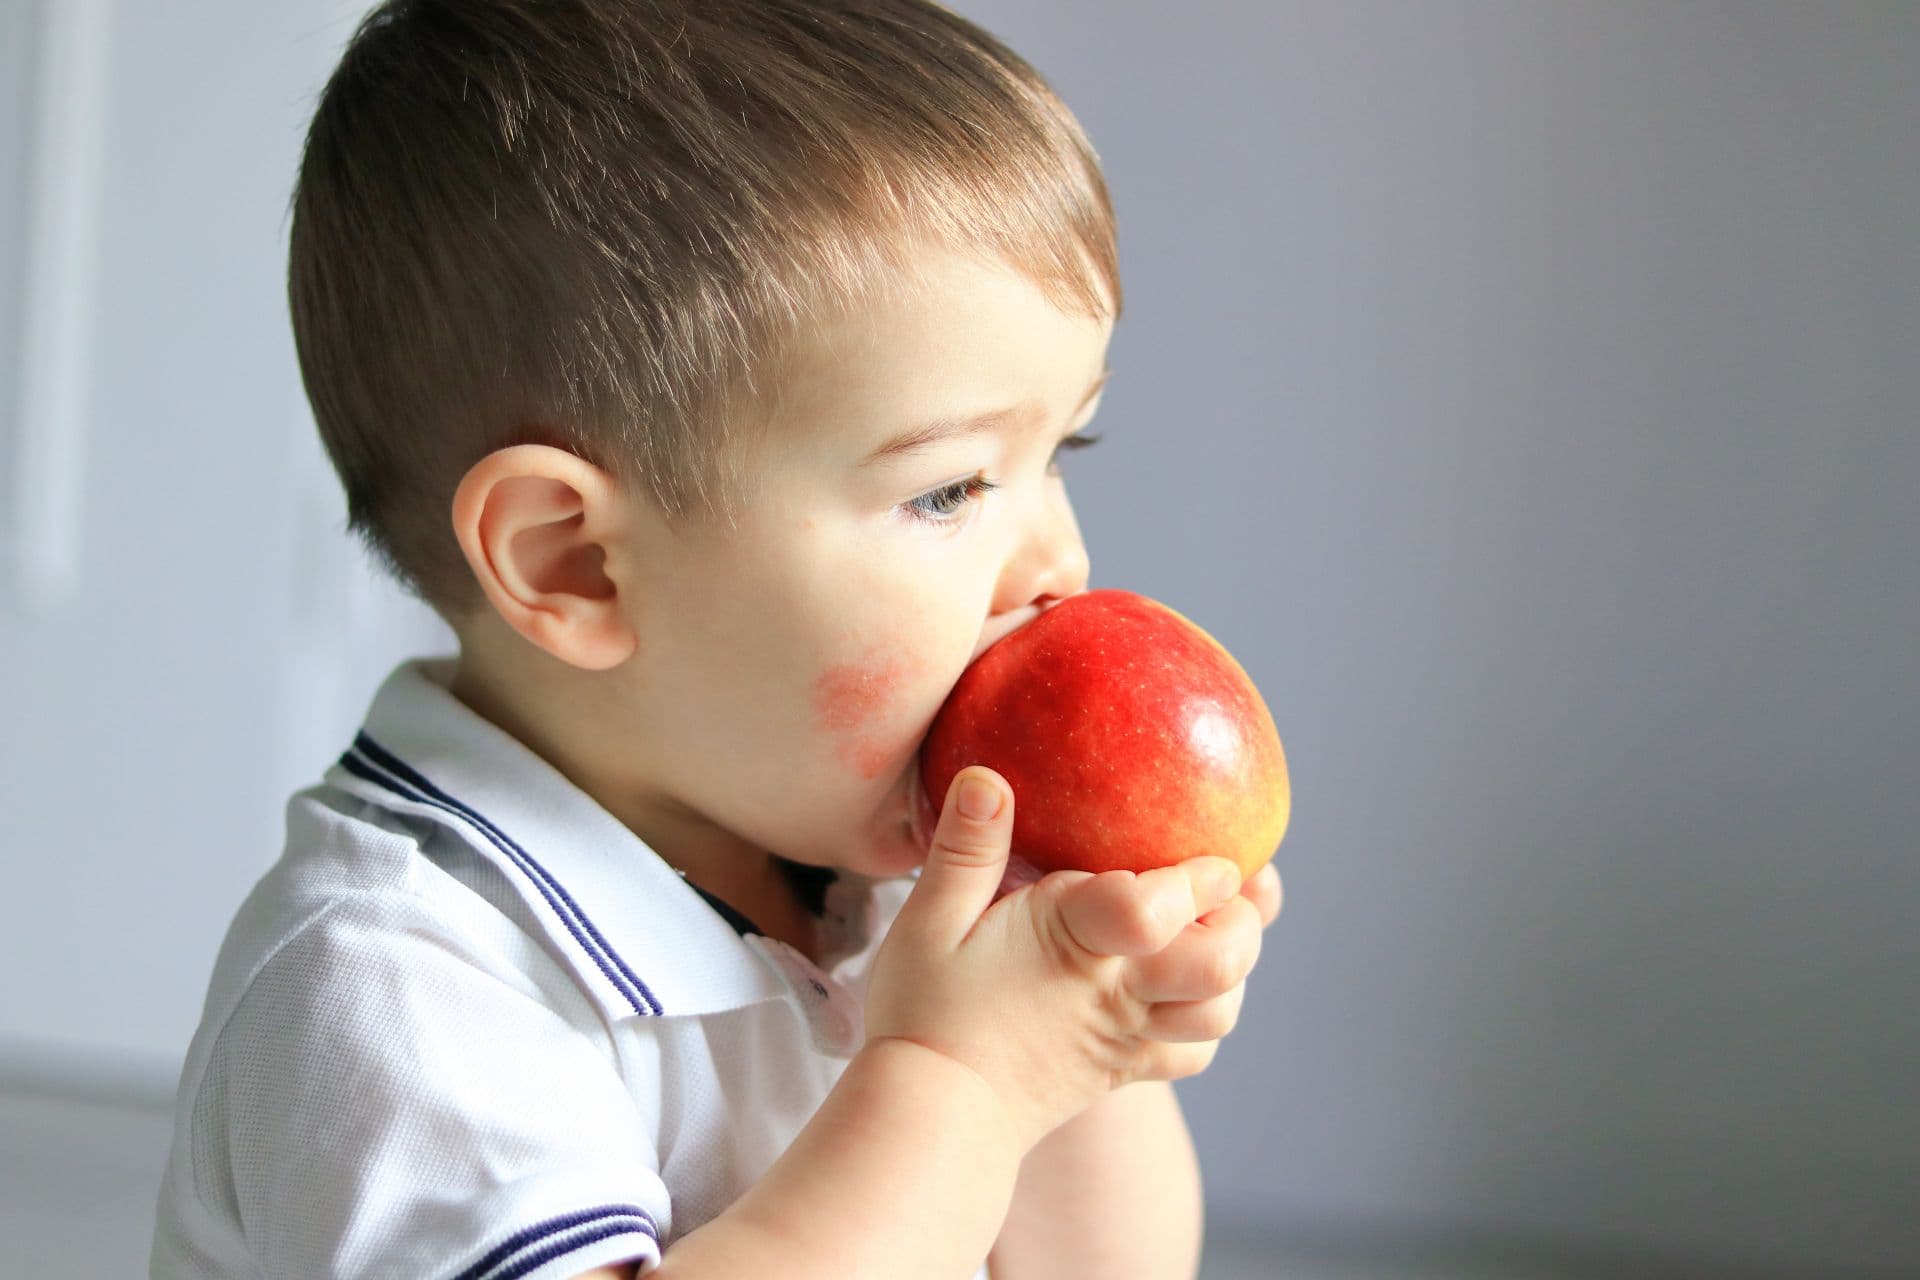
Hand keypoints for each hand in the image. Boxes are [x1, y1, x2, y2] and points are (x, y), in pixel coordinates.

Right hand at [863, 766, 1263, 1151]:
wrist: (930, 1117)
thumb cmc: (925, 1012)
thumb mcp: (929, 920)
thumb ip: (966, 848)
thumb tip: (988, 777)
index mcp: (1074, 941)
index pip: (1157, 908)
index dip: (1200, 877)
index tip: (1215, 855)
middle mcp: (1116, 988)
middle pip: (1221, 964)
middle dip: (1243, 920)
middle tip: (1228, 886)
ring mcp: (1126, 1034)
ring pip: (1218, 1012)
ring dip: (1232, 970)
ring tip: (1211, 929)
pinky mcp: (1123, 1068)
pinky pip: (1191, 1052)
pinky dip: (1202, 1020)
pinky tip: (1180, 990)